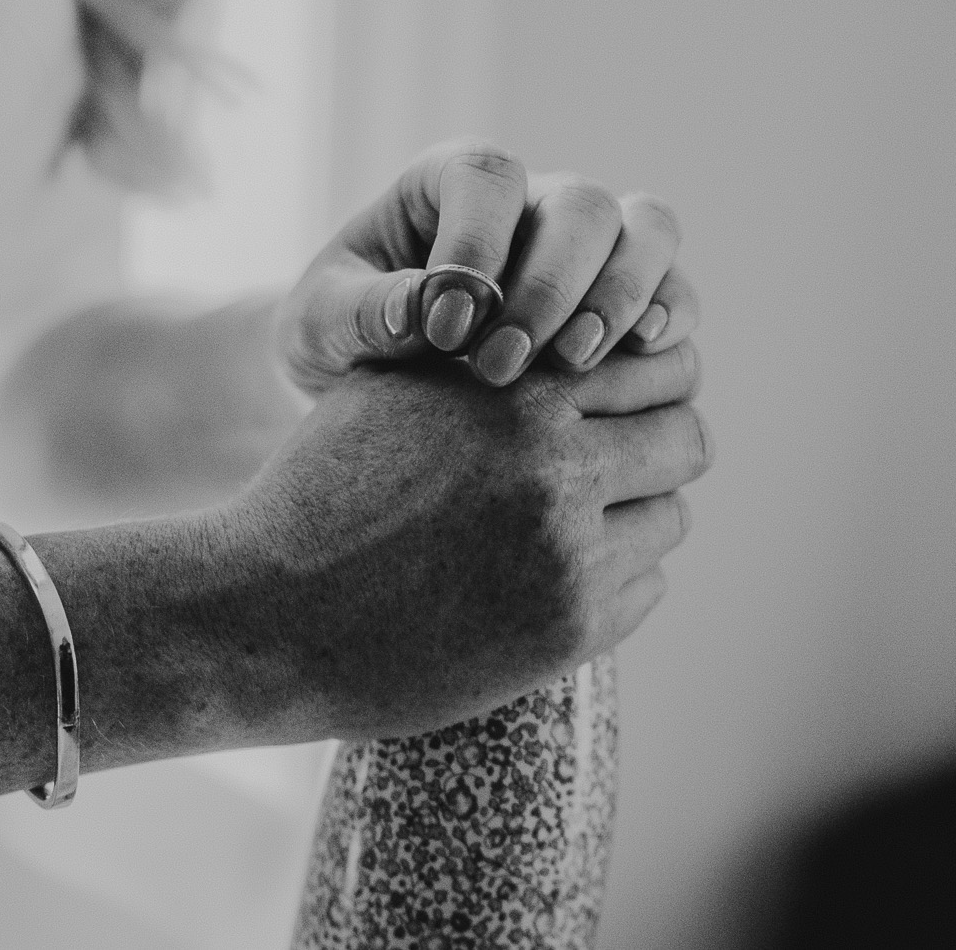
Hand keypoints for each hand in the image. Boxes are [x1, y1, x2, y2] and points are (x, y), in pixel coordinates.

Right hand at [221, 343, 707, 740]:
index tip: (629, 390)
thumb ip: (486, 345)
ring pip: (671, 515)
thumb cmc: (323, 488)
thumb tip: (575, 324)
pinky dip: (615, 579)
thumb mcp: (396, 385)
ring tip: (581, 520)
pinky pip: (647, 588)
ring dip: (637, 514)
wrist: (270, 613)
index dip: (649, 372)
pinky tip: (551, 576)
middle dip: (658, 442)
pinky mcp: (570, 631)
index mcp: (517, 386)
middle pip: (685, 436)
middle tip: (621, 457)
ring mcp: (570, 555)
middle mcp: (556, 463)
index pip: (655, 359)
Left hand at [276, 138, 697, 393]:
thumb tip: (418, 310)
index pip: (487, 177)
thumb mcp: (320, 323)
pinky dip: (668, 316)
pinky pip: (672, 290)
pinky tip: (641, 357)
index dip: (476, 244)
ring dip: (622, 295)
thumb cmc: (342, 336)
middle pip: (580, 204)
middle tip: (502, 366)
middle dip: (550, 285)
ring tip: (576, 363)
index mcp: (451, 181)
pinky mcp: (625, 301)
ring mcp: (590, 247)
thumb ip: (361, 310)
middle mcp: (533, 200)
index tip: (446, 328)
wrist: (372, 387)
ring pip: (647, 230)